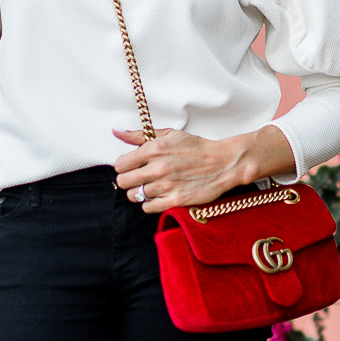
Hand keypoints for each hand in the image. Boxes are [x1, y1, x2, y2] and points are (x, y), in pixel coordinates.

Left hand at [113, 130, 246, 214]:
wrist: (223, 163)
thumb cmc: (196, 148)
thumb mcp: (169, 135)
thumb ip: (139, 135)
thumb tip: (116, 132)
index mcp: (154, 150)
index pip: (120, 165)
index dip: (124, 167)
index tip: (132, 167)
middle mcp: (158, 168)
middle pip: (124, 182)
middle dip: (128, 180)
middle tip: (139, 179)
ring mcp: (166, 185)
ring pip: (135, 196)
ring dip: (140, 193)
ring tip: (150, 187)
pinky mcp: (175, 200)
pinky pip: (148, 207)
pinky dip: (150, 204)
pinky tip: (158, 197)